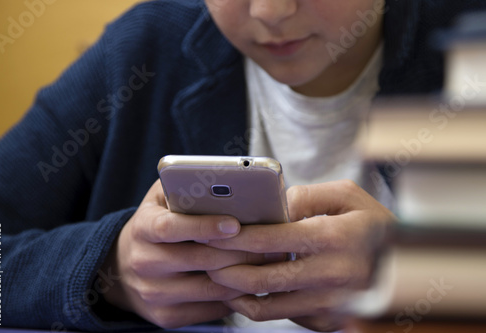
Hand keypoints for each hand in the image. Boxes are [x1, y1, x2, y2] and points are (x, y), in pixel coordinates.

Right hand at [100, 179, 282, 328]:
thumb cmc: (154, 226)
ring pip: (212, 289)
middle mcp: (144, 263)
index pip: (171, 227)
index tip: (234, 224)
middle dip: (242, 251)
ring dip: (245, 275)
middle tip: (272, 243)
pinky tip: (250, 281)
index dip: (204, 225)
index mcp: (143, 228)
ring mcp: (154, 294)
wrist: (122, 269)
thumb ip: (184, 186)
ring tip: (269, 261)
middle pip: (201, 260)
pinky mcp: (166, 317)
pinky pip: (211, 309)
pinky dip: (234, 296)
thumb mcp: (160, 199)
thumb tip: (225, 182)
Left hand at [206, 180, 396, 331]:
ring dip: (236, 294)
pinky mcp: (329, 321)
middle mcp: (330, 275)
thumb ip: (305, 196)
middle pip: (261, 279)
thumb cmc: (370, 223)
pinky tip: (250, 292)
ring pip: (267, 307)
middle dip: (225, 270)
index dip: (235, 238)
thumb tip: (270, 209)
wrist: (403, 261)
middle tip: (207, 260)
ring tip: (220, 279)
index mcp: (331, 238)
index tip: (212, 234)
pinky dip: (261, 306)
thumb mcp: (346, 194)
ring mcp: (330, 304)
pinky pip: (285, 317)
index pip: (270, 240)